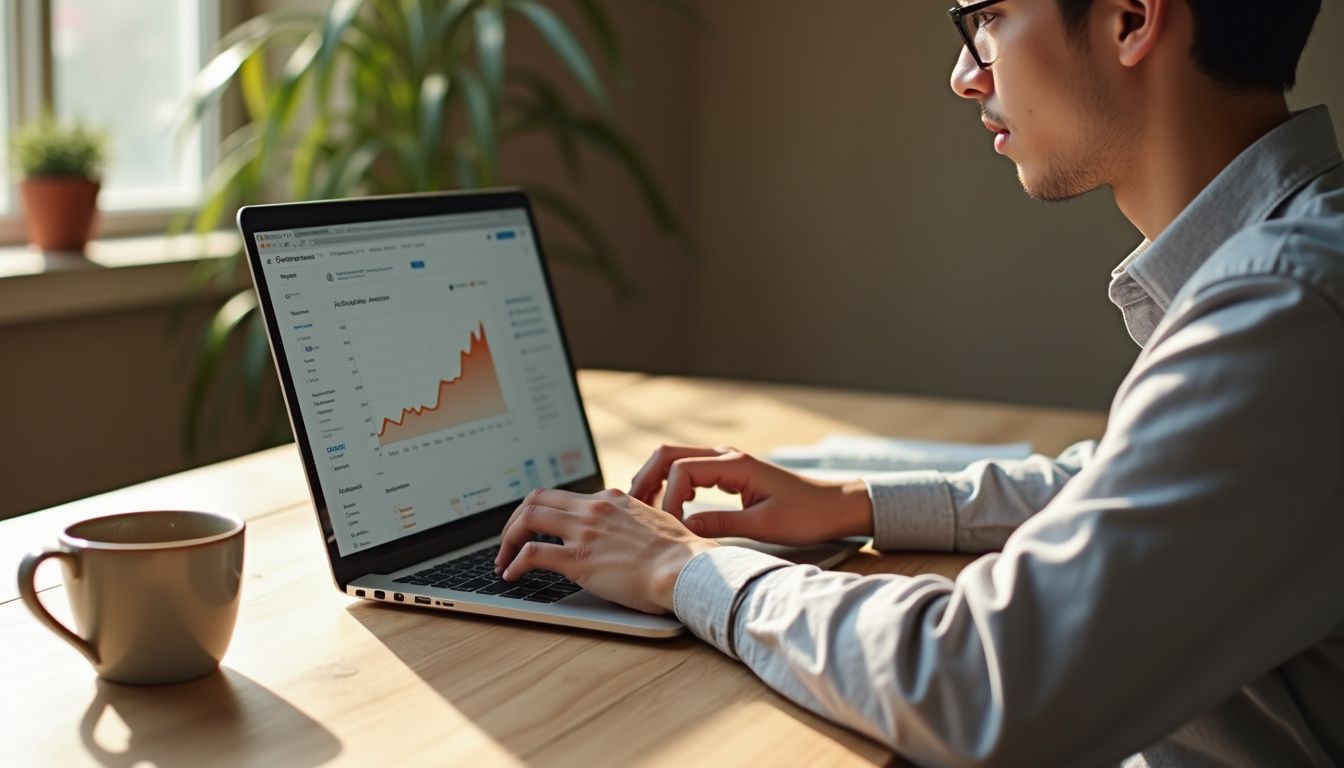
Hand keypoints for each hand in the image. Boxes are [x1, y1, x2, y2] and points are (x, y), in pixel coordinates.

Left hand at [494, 488, 719, 613]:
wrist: (688, 569)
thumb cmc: (681, 555)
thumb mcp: (659, 522)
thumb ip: (639, 519)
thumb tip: (638, 521)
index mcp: (612, 499)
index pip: (564, 495)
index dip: (542, 510)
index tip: (535, 526)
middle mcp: (594, 508)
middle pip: (537, 499)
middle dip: (516, 519)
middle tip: (509, 540)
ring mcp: (584, 532)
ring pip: (528, 518)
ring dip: (508, 538)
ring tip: (503, 558)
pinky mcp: (579, 560)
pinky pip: (532, 554)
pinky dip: (514, 562)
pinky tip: (511, 574)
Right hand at [629, 445, 873, 545]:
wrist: (834, 506)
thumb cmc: (807, 515)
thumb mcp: (765, 526)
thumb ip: (722, 525)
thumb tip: (684, 531)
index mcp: (735, 464)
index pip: (682, 470)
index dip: (667, 498)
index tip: (669, 527)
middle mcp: (726, 456)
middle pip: (668, 454)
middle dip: (646, 478)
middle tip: (633, 509)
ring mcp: (725, 461)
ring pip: (674, 459)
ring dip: (655, 480)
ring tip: (642, 510)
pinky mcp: (728, 472)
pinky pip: (688, 470)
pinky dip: (670, 484)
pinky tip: (667, 507)